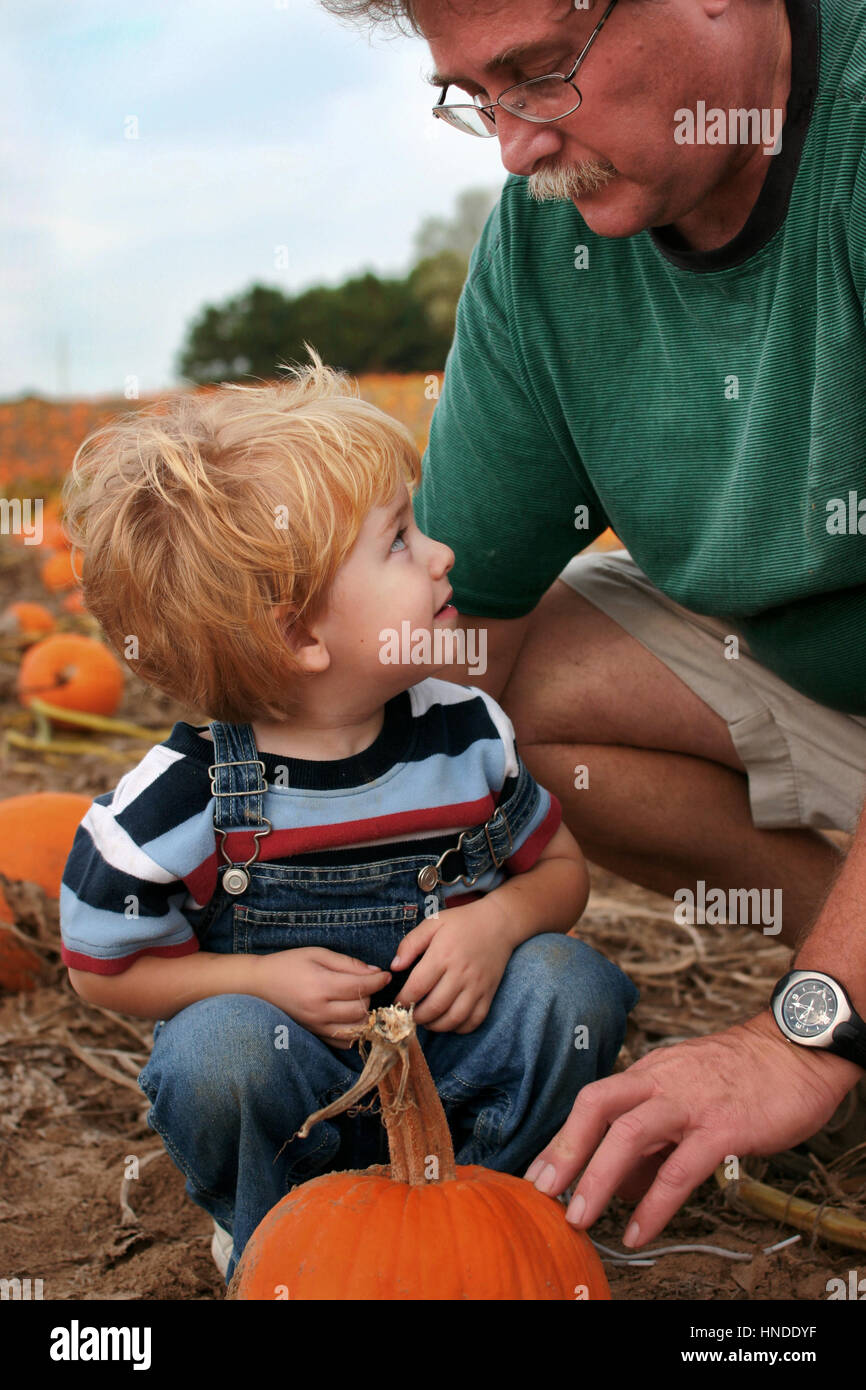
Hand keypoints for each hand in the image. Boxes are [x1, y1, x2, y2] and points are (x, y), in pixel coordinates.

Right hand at [256, 946, 390, 1049]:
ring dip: (365, 1015)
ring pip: (357, 1029)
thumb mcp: (318, 953)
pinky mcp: (315, 1035)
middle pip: (362, 1010)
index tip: (385, 975)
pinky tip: (350, 1016)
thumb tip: (375, 973)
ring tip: (359, 1001)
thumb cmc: (289, 964)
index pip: (361, 987)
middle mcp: (320, 1010)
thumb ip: (348, 964)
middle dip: (370, 996)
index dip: (378, 981)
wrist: (259, 985)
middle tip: (365, 985)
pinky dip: (354, 1030)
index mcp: (320, 986)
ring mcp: (317, 1026)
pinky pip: (344, 1041)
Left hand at [391, 900, 512, 1032]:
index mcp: (443, 955)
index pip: (417, 987)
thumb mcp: (433, 923)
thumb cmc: (462, 923)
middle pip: (434, 1007)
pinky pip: (474, 1020)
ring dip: (436, 1026)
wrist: (499, 923)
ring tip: (426, 1020)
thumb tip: (395, 967)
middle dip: (417, 1016)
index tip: (397, 1002)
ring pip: (454, 1019)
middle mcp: (461, 973)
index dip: (403, 1000)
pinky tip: (448, 1021)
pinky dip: (459, 1028)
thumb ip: (410, 943)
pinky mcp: (489, 993)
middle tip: (409, 1014)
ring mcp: (477, 986)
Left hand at [524, 1010, 862, 1247]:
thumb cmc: (741, 1078)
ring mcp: (691, 1102)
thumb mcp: (686, 1095)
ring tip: (580, 1217)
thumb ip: (653, 1136)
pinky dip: (655, 1204)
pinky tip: (639, 1231)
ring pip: (630, 1133)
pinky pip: (681, 1169)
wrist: (796, 1051)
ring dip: (598, 1177)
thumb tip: (620, 1183)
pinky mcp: (723, 1126)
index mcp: (650, 1074)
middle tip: (542, 1193)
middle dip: (565, 1150)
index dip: (562, 1137)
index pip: (593, 1100)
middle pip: (597, 1105)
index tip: (537, 1173)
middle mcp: (661, 1082)